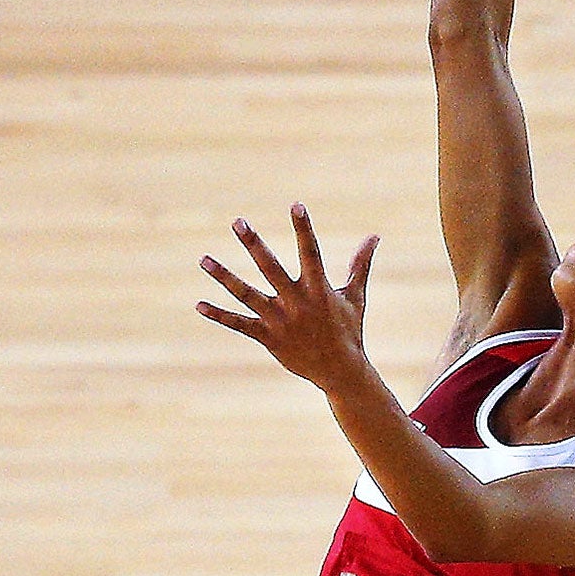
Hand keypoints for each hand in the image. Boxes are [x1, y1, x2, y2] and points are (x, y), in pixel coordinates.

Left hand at [197, 205, 381, 395]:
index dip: (304, 229)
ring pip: (247, 295)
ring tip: (204, 259)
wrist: (340, 370)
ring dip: (225, 277)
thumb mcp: (355, 295)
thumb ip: (360, 264)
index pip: (311, 252)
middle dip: (254, 244)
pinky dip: (219, 315)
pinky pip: (239, 324)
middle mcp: (297, 302)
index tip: (296, 205)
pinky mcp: (268, 337)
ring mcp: (280, 320)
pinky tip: (199, 304)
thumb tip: (374, 236)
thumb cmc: (348, 329)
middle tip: (238, 222)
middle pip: (271, 268)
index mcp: (319, 289)